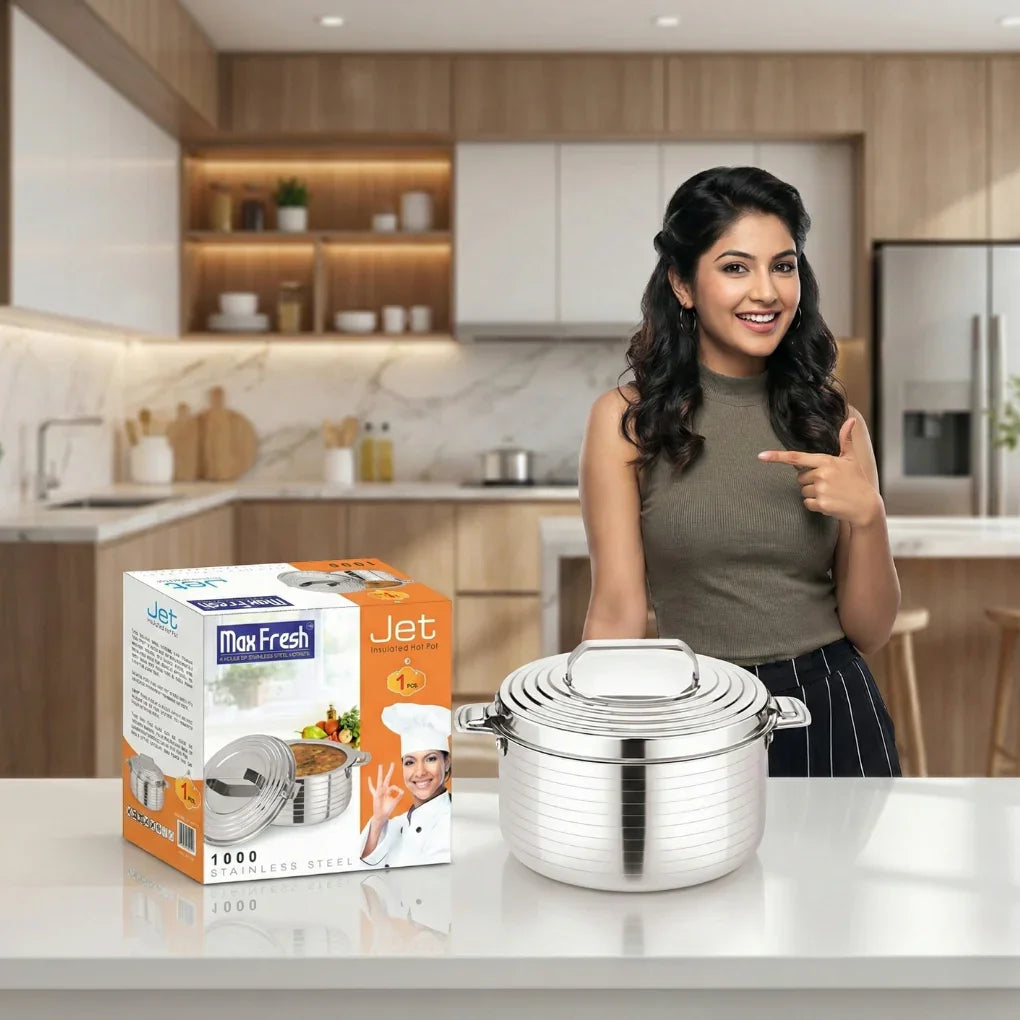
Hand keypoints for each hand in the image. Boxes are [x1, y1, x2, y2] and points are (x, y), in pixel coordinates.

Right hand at [367, 763, 402, 823]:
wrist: (382, 816)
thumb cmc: (387, 809)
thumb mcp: (395, 802)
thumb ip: (399, 796)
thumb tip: (402, 790)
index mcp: (388, 791)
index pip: (393, 786)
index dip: (397, 789)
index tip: (400, 792)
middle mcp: (384, 790)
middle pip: (387, 778)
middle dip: (390, 771)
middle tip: (392, 764)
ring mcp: (379, 792)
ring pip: (379, 780)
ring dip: (380, 773)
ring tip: (380, 766)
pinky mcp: (375, 795)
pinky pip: (372, 789)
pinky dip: (370, 784)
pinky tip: (369, 778)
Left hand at [757, 416, 883, 528]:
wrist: (866, 506)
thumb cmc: (857, 480)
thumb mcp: (851, 459)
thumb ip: (845, 440)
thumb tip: (850, 420)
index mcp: (827, 461)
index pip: (796, 458)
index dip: (777, 456)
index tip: (761, 456)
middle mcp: (822, 474)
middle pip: (800, 478)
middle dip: (810, 481)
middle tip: (828, 483)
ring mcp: (821, 490)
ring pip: (803, 491)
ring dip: (813, 493)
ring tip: (830, 493)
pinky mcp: (821, 504)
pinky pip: (807, 503)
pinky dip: (815, 505)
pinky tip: (829, 503)